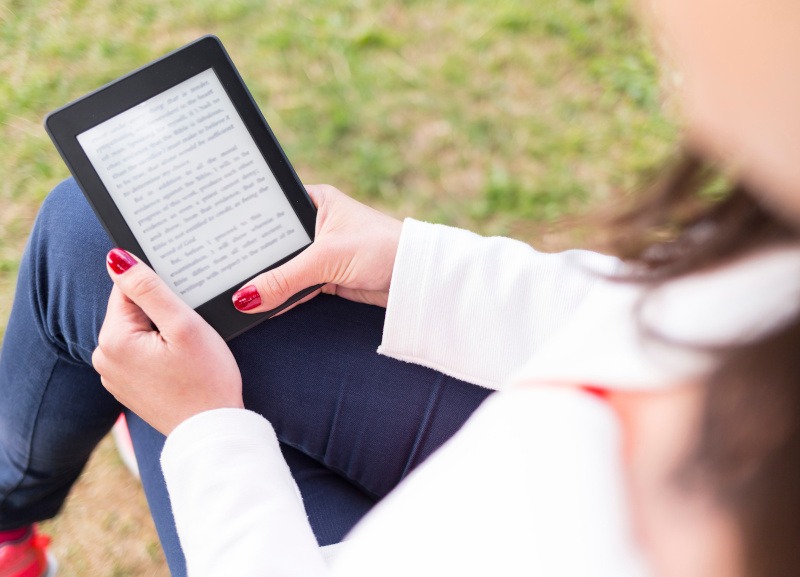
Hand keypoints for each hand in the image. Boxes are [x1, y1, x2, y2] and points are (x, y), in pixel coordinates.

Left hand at [92, 249, 242, 434]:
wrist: (212, 432)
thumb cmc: (205, 379)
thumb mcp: (183, 325)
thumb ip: (149, 288)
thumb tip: (117, 258)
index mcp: (113, 339)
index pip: (128, 288)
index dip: (161, 290)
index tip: (184, 305)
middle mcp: (104, 358)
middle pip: (132, 310)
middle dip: (161, 312)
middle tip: (190, 331)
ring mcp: (114, 375)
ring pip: (138, 331)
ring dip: (162, 331)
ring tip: (188, 350)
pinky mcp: (128, 387)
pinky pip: (141, 353)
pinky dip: (160, 351)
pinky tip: (181, 365)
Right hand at [231, 184, 402, 314]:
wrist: (416, 279)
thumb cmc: (380, 249)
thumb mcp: (326, 260)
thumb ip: (284, 279)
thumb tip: (245, 297)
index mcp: (313, 201)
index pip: (268, 212)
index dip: (244, 226)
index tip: (215, 239)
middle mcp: (314, 223)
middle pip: (273, 244)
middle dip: (253, 260)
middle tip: (218, 272)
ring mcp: (320, 251)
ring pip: (283, 268)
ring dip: (267, 281)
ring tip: (232, 292)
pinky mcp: (326, 276)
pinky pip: (295, 287)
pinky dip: (282, 297)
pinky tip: (260, 306)